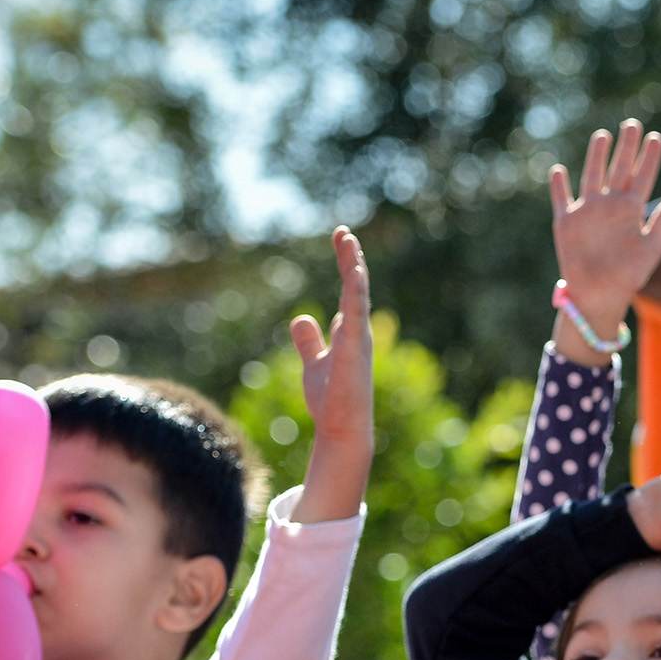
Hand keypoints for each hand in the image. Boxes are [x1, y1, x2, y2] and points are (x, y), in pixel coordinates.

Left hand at [291, 227, 373, 524]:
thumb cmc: (331, 400)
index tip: (340, 240)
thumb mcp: (314, 364)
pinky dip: (356, 290)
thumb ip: (310, 341)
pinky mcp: (355, 347)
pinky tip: (353, 270)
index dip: (345, 265)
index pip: (348, 291)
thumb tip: (302, 317)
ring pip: (357, 294)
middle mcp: (358, 331)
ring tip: (347, 241)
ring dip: (353, 266)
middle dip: (350, 258)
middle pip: (355, 286)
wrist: (341, 428)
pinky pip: (357, 312)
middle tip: (343, 232)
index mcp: (350, 333)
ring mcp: (359, 338)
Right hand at [551, 120, 660, 362]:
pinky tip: (559, 169)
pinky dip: (559, 185)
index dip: (649, 158)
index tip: (657, 137)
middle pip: (619, 169)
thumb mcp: (650, 248)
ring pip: (592, 176)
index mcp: (631, 210)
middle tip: (633, 124)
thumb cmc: (629, 276)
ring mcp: (587, 211)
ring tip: (603, 135)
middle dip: (626, 147)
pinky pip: (561, 198)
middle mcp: (610, 205)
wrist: (600, 295)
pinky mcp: (566, 222)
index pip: (642, 177)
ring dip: (596, 156)